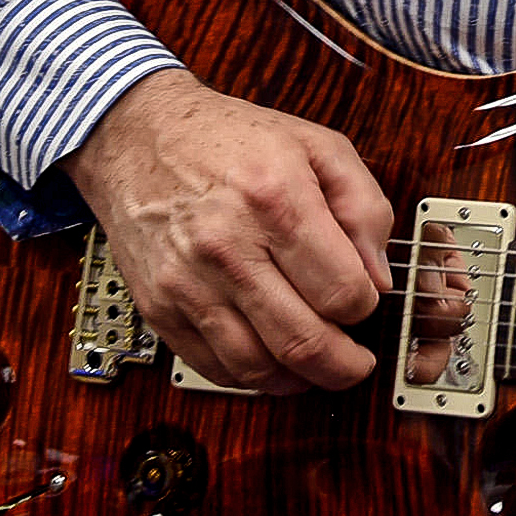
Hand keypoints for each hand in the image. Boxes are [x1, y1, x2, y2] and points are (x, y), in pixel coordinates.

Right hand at [59, 67, 395, 392]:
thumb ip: (365, 208)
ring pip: (255, 367)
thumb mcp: (320, 146)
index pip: (341, 292)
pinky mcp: (157, 307)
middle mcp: (226, 248)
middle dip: (344, 365)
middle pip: (301, 341)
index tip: (367, 303)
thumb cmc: (231, 139)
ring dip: (298, 380)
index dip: (366, 308)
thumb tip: (378, 278)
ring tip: (318, 367)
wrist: (136, 136)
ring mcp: (186, 283)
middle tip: (357, 363)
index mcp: (276, 201)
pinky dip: (249, 377)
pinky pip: (210, 366)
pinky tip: (272, 361)